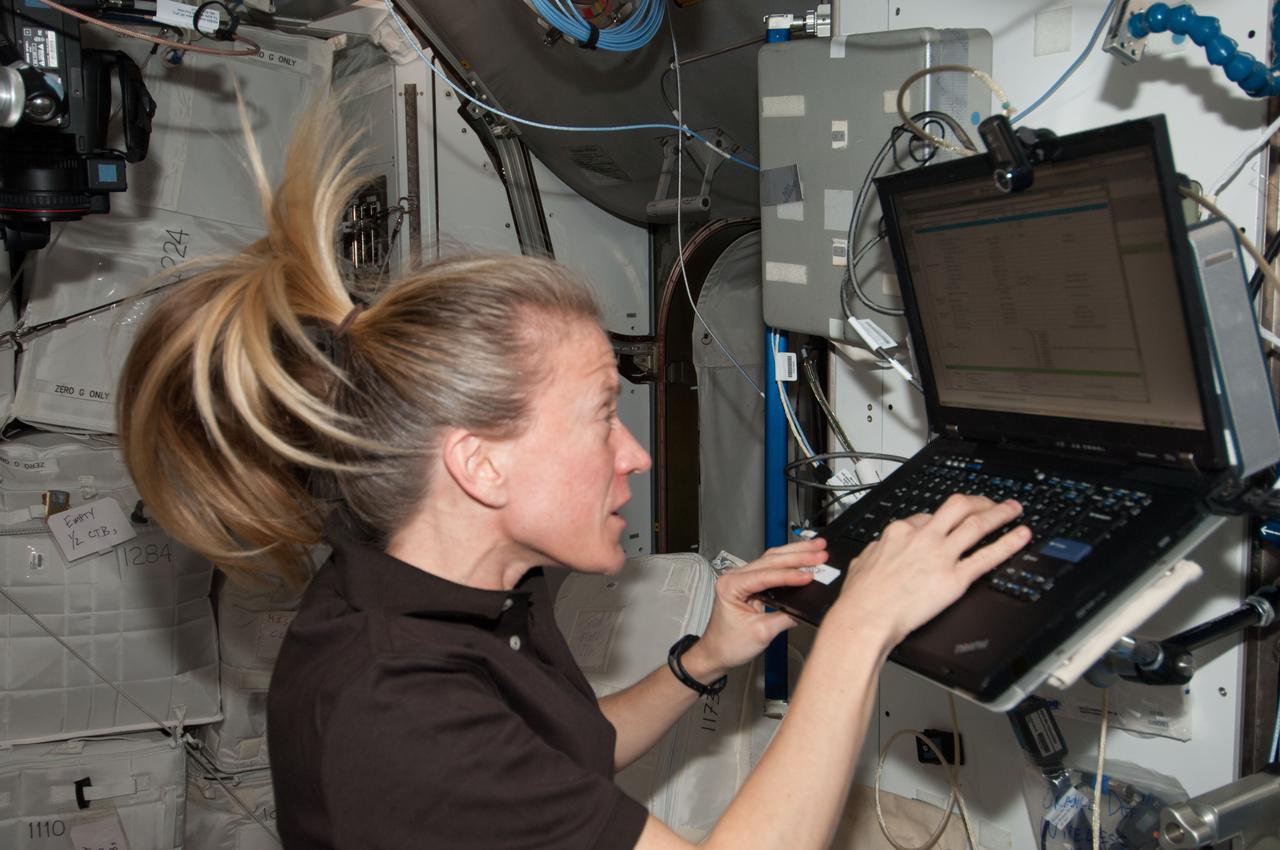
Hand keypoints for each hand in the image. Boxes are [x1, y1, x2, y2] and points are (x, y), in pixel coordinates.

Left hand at [680, 539, 827, 683]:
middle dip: (798, 554)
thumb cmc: (729, 644)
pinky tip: (804, 557)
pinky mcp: (751, 584)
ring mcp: (743, 578)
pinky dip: (790, 563)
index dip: (790, 575)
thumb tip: (803, 607)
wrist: (716, 653)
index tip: (810, 576)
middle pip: (770, 560)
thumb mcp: (761, 633)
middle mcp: (735, 577)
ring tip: (817, 547)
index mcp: (731, 586)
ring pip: (772, 559)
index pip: (765, 575)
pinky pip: (773, 568)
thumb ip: (785, 617)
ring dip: (796, 553)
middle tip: (820, 551)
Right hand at [830, 494, 1029, 646]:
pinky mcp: (954, 579)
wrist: (865, 618)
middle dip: (977, 501)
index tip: (950, 521)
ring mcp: (941, 556)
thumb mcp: (862, 561)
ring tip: (1013, 510)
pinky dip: (1009, 544)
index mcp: (898, 532)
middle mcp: (923, 537)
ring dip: (999, 514)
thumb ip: (876, 550)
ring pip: (976, 524)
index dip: (942, 518)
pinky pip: (987, 556)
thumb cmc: (860, 597)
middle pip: (957, 506)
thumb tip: (877, 549)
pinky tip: (1021, 536)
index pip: (926, 516)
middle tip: (990, 503)